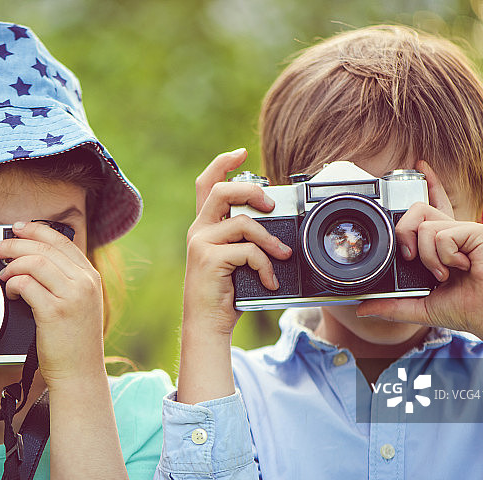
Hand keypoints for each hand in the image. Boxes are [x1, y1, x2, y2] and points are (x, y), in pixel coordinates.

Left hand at [0, 221, 104, 386]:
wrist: (80, 373)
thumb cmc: (74, 342)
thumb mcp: (80, 304)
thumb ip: (64, 280)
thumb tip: (31, 259)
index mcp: (91, 277)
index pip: (62, 241)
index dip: (36, 230)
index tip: (17, 228)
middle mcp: (85, 283)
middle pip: (45, 248)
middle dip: (14, 243)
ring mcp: (72, 296)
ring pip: (35, 262)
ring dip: (12, 264)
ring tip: (4, 275)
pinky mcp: (55, 312)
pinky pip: (26, 284)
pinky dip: (13, 284)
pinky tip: (10, 292)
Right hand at [178, 149, 290, 403]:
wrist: (207, 324)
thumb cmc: (226, 293)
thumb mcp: (236, 260)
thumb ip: (246, 240)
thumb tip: (276, 224)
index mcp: (204, 227)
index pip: (206, 183)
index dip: (223, 163)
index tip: (242, 152)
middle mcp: (198, 231)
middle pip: (221, 191)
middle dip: (251, 190)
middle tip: (271, 205)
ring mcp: (201, 244)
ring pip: (243, 223)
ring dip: (270, 240)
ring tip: (283, 256)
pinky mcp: (209, 260)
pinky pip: (248, 252)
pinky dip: (265, 266)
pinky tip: (269, 281)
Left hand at [356, 162, 482, 343]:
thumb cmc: (464, 309)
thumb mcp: (419, 307)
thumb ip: (391, 306)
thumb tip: (361, 309)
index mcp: (441, 244)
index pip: (431, 206)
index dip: (428, 182)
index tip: (419, 164)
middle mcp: (451, 232)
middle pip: (416, 210)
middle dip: (403, 234)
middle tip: (412, 259)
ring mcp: (463, 230)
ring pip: (425, 226)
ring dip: (428, 257)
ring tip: (444, 274)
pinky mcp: (476, 232)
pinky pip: (441, 236)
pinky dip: (445, 257)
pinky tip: (462, 267)